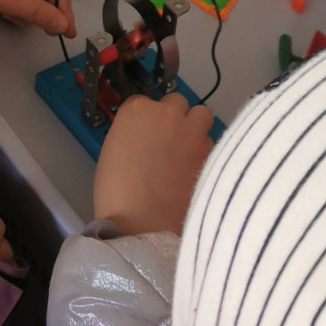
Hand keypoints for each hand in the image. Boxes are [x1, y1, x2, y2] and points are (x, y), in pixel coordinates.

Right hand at [93, 94, 214, 236]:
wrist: (142, 223)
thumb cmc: (117, 193)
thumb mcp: (113, 152)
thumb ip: (133, 134)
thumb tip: (146, 138)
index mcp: (136, 110)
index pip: (145, 102)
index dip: (147, 119)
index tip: (147, 133)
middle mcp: (167, 113)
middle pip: (178, 102)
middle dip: (175, 117)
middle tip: (169, 140)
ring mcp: (193, 131)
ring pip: (202, 115)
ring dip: (195, 127)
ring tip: (187, 150)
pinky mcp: (211, 151)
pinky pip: (211, 142)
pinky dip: (205, 151)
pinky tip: (195, 169)